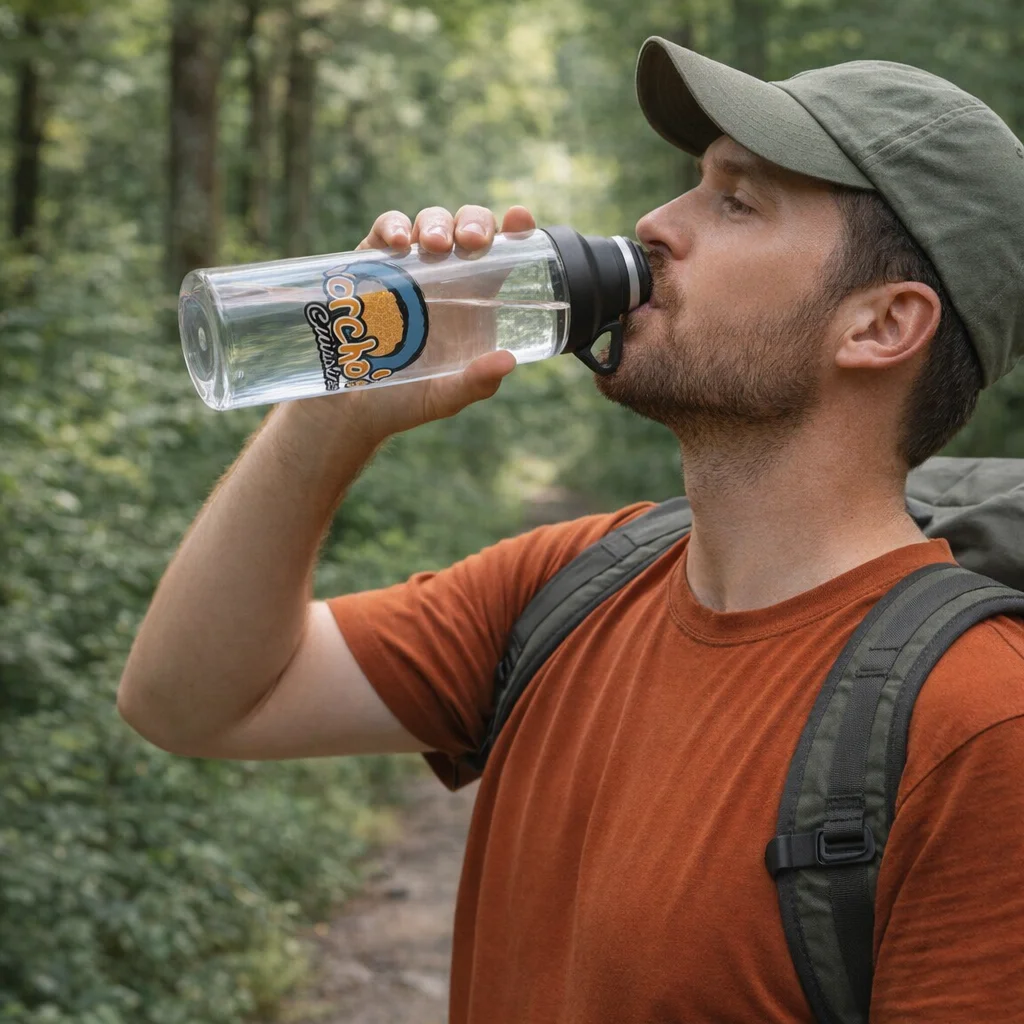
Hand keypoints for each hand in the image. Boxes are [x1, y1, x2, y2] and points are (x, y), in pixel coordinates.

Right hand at [289, 204, 536, 444]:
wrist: (351, 407)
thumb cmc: (407, 399)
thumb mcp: (447, 396)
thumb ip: (476, 382)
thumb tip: (507, 361)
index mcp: (476, 298)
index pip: (503, 253)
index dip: (515, 229)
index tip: (520, 218)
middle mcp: (446, 276)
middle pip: (466, 227)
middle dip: (473, 223)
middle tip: (472, 242)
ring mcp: (408, 266)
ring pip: (428, 222)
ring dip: (435, 225)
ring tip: (434, 246)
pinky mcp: (370, 264)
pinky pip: (384, 232)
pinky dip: (392, 227)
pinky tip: (397, 244)